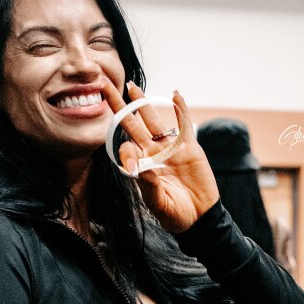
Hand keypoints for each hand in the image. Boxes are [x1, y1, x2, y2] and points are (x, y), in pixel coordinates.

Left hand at [103, 81, 219, 232]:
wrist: (199, 217)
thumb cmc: (175, 214)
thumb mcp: (159, 203)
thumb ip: (148, 185)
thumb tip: (136, 167)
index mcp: (141, 167)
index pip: (127, 147)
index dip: (125, 148)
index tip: (132, 159)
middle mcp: (152, 153)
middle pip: (133, 125)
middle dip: (119, 106)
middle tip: (105, 86)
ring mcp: (169, 148)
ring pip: (153, 120)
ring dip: (143, 103)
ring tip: (132, 86)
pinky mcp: (188, 147)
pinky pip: (183, 125)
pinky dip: (180, 110)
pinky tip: (175, 95)